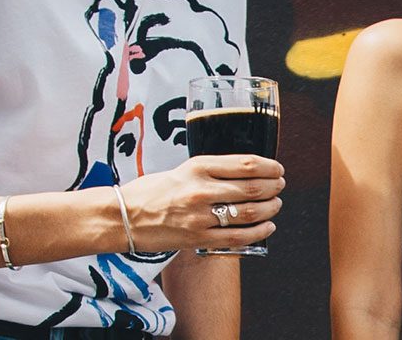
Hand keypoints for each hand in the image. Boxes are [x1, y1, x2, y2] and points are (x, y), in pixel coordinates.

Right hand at [118, 155, 283, 252]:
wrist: (122, 217)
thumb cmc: (152, 191)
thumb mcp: (183, 170)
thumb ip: (213, 171)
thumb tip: (248, 173)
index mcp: (197, 167)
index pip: (246, 164)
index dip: (270, 167)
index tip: (277, 169)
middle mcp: (201, 190)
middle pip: (253, 188)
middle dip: (274, 187)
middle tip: (279, 186)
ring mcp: (200, 216)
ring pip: (250, 212)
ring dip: (271, 209)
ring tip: (276, 205)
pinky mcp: (198, 238)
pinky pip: (238, 237)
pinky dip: (259, 231)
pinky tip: (267, 226)